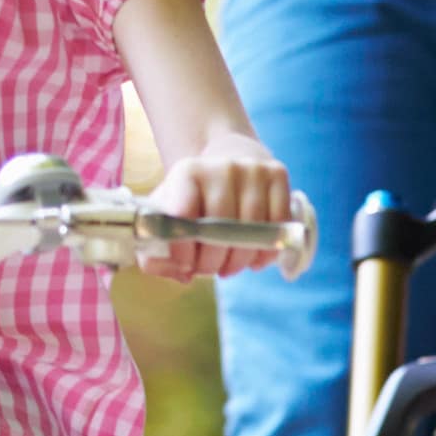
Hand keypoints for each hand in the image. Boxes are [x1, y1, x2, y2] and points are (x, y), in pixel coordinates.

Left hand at [142, 131, 291, 280]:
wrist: (227, 162)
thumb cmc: (194, 197)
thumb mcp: (167, 214)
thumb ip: (156, 248)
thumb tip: (180, 273)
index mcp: (187, 172)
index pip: (183, 217)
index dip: (184, 250)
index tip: (185, 265)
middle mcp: (221, 166)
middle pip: (222, 228)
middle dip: (214, 261)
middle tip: (209, 271)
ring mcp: (253, 169)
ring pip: (253, 230)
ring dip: (240, 260)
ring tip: (229, 267)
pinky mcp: (277, 173)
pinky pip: (279, 224)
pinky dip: (267, 250)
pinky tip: (254, 259)